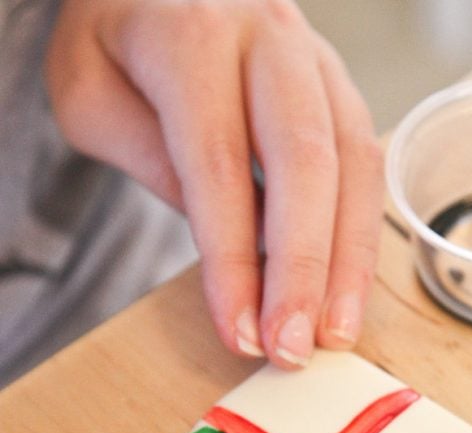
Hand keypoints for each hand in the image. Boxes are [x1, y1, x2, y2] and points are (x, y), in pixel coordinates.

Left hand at [46, 0, 384, 367]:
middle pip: (306, 163)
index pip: (220, 165)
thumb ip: (156, 164)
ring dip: (349, 260)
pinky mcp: (339, 88)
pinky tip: (346, 287)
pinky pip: (365, 163)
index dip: (234, 261)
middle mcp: (270, 36)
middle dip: (304, 269)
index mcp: (194, 33)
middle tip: (295, 348)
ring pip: (355, 164)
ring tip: (334, 332)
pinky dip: (359, 233)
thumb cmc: (117, 45)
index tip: (242, 333)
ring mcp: (317, 59)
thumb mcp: (93, 98)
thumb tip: (231, 250)